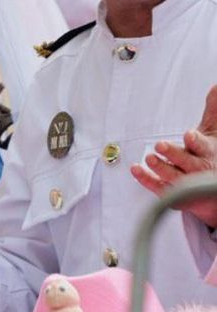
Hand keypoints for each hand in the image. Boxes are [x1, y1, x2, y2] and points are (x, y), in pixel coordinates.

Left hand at [131, 85, 216, 229]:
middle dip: (174, 154)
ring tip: (148, 157)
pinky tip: (135, 169)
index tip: (188, 134)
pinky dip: (146, 179)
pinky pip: (158, 188)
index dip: (196, 142)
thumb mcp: (213, 131)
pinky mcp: (173, 194)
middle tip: (159, 144)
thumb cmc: (210, 153)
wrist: (210, 187)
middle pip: (187, 163)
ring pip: (173, 177)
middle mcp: (199, 169)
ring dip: (160, 167)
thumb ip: (212, 110)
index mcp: (209, 152)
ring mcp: (187, 183)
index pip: (203, 147)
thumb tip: (216, 85)